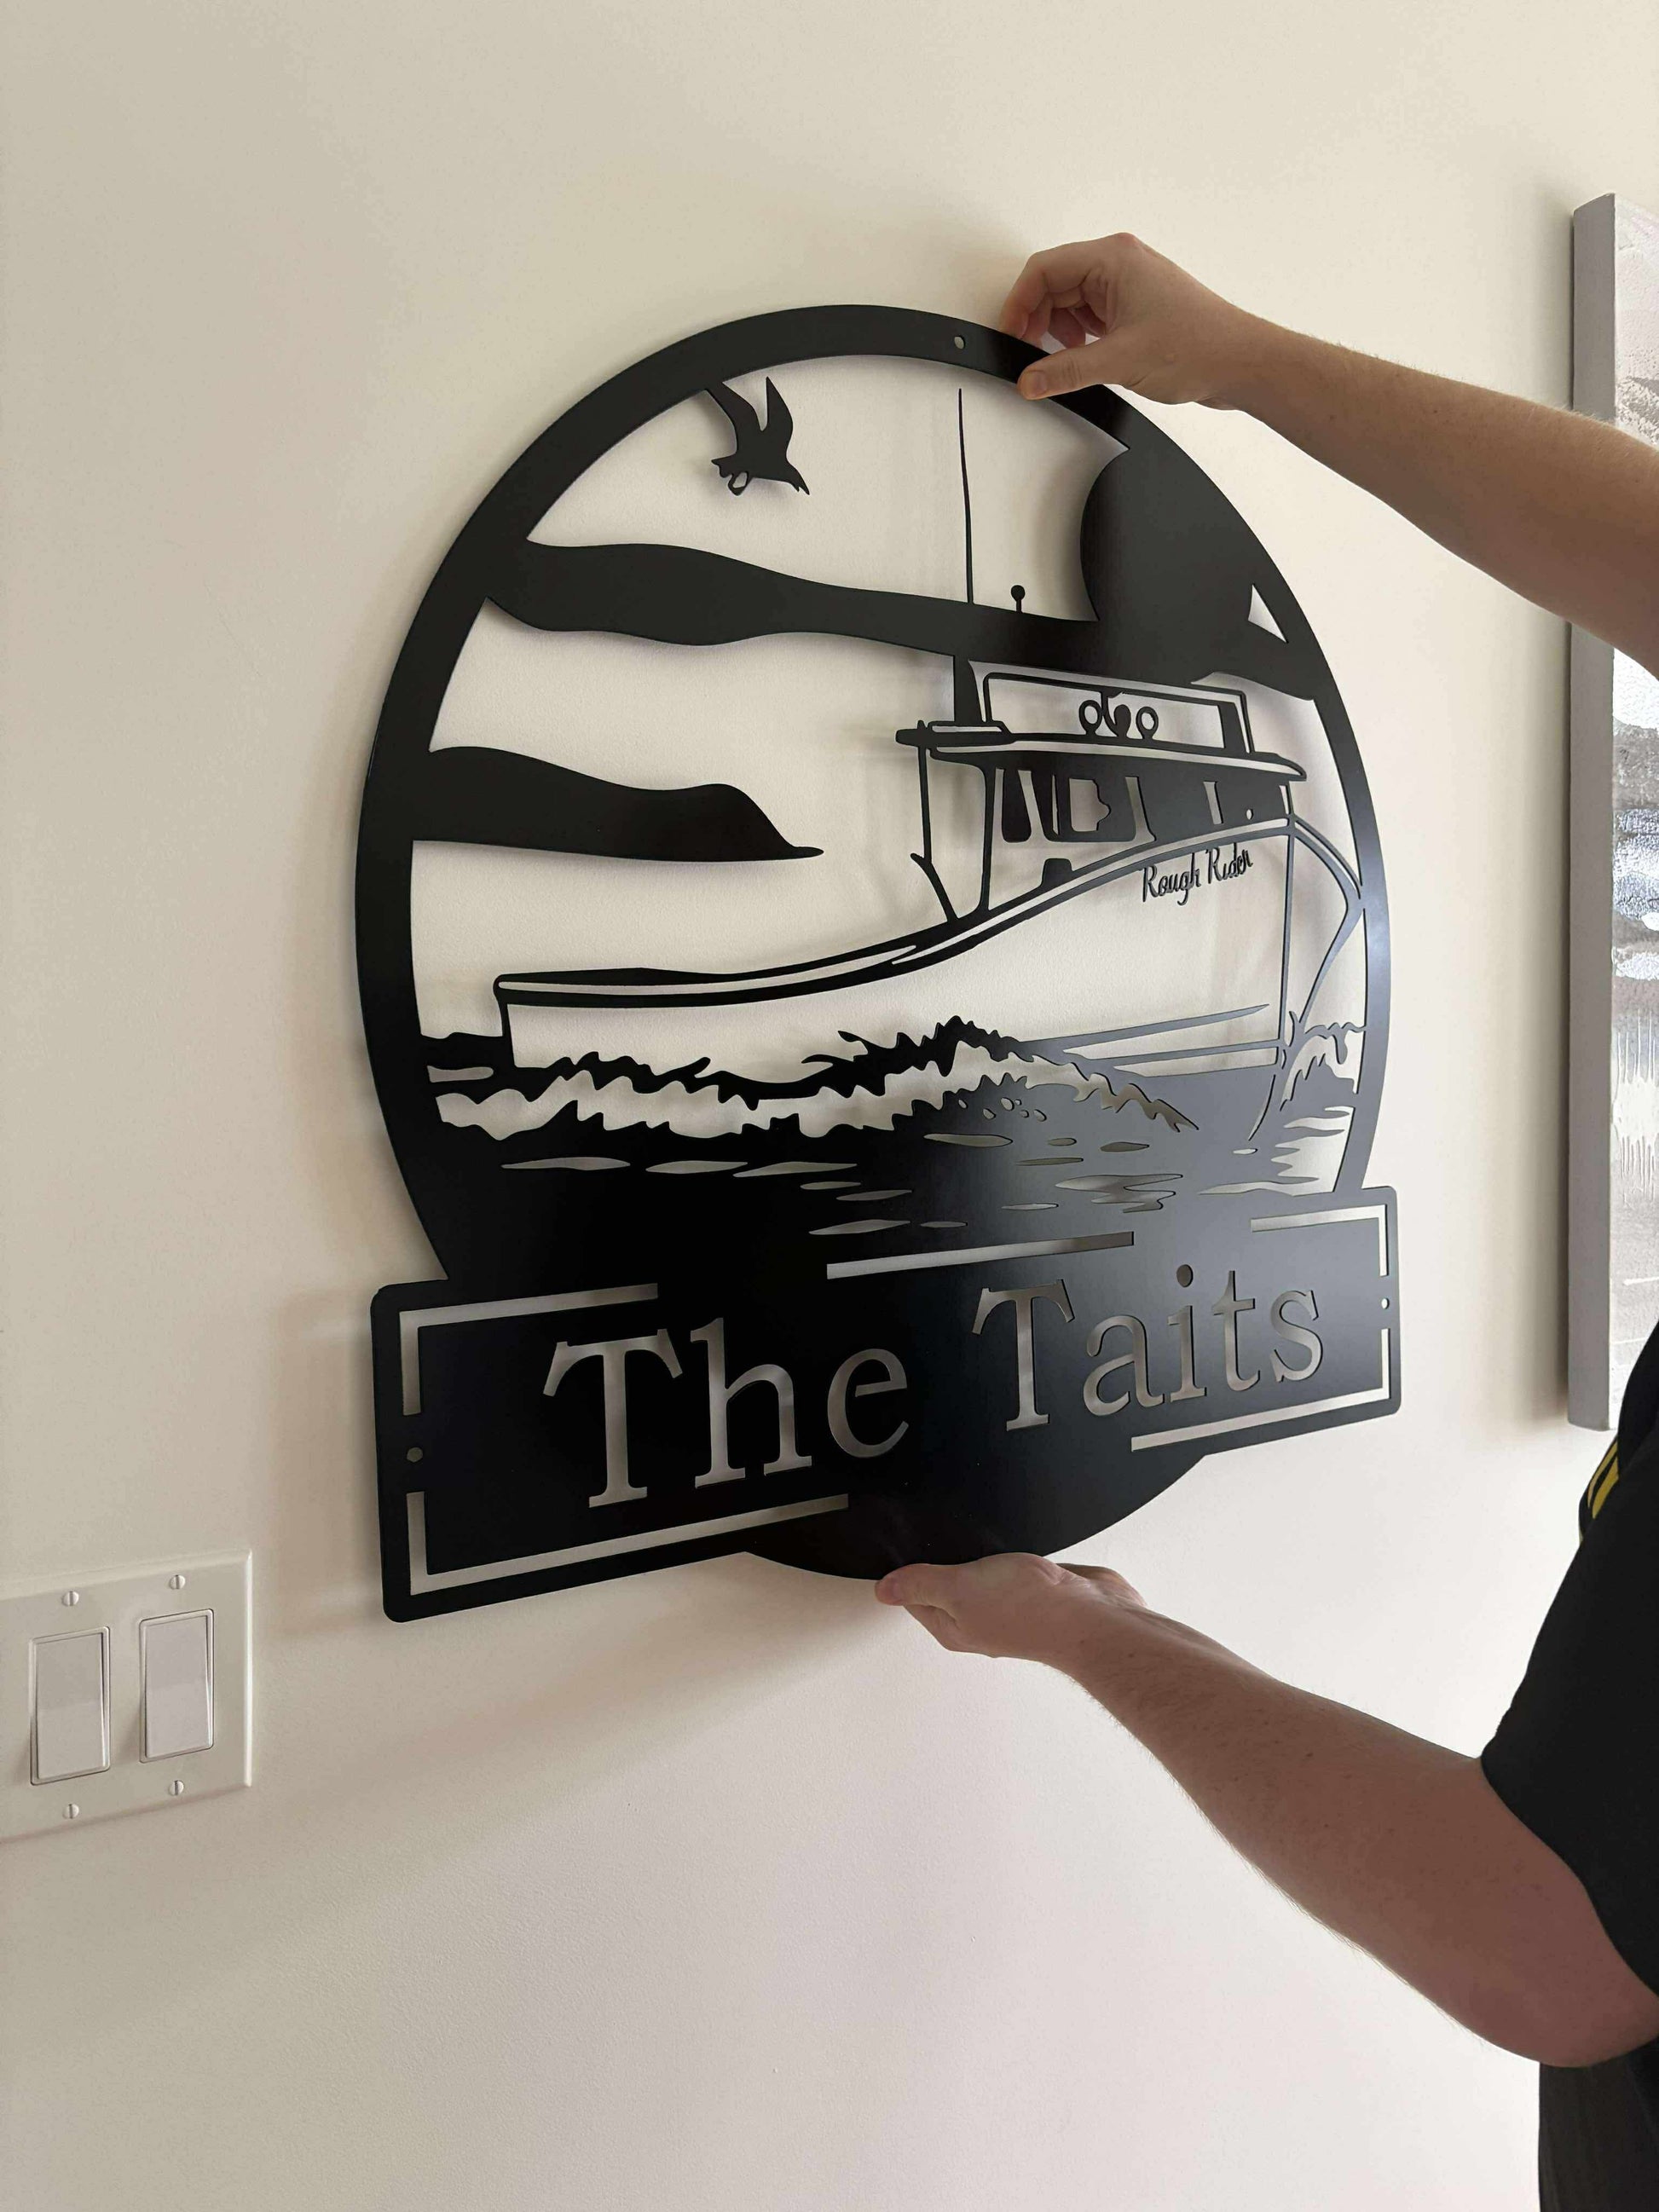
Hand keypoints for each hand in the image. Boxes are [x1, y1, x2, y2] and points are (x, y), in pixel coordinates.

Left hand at [874, 1552, 1145, 1668]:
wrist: (1091, 1617)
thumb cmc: (1031, 1611)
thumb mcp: (959, 1588)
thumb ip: (921, 1583)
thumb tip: (884, 1589)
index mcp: (954, 1626)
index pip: (914, 1599)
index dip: (901, 1574)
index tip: (892, 1557)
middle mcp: (982, 1620)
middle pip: (948, 1593)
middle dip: (935, 1569)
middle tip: (918, 1551)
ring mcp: (1012, 1606)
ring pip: (983, 1580)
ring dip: (975, 1562)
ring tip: (959, 1547)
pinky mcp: (1040, 1589)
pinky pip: (1014, 1569)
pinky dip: (1008, 1556)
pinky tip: (1007, 1547)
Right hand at [998, 233, 1270, 407]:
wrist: (1241, 362)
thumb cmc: (1199, 345)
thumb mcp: (1119, 361)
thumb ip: (1066, 371)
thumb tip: (1030, 379)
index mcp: (1114, 258)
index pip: (1045, 270)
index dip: (1019, 304)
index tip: (1010, 335)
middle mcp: (1121, 264)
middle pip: (1055, 284)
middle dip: (1037, 319)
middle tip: (1028, 355)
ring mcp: (1130, 285)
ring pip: (1073, 301)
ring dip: (1058, 331)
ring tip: (1059, 361)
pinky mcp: (1137, 307)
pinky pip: (1092, 314)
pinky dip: (1079, 336)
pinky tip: (1082, 359)